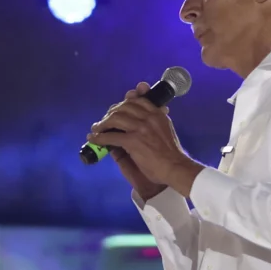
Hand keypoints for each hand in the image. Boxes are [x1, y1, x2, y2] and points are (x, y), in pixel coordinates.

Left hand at [89, 83, 203, 195]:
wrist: (176, 168)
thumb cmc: (171, 154)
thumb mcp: (165, 131)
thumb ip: (153, 124)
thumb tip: (139, 121)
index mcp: (157, 114)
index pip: (138, 100)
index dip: (124, 102)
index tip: (117, 108)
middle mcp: (149, 118)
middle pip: (123, 107)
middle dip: (111, 113)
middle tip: (104, 120)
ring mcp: (140, 128)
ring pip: (115, 119)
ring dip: (102, 124)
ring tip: (96, 129)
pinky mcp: (133, 141)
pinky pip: (111, 136)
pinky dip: (99, 138)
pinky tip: (94, 140)